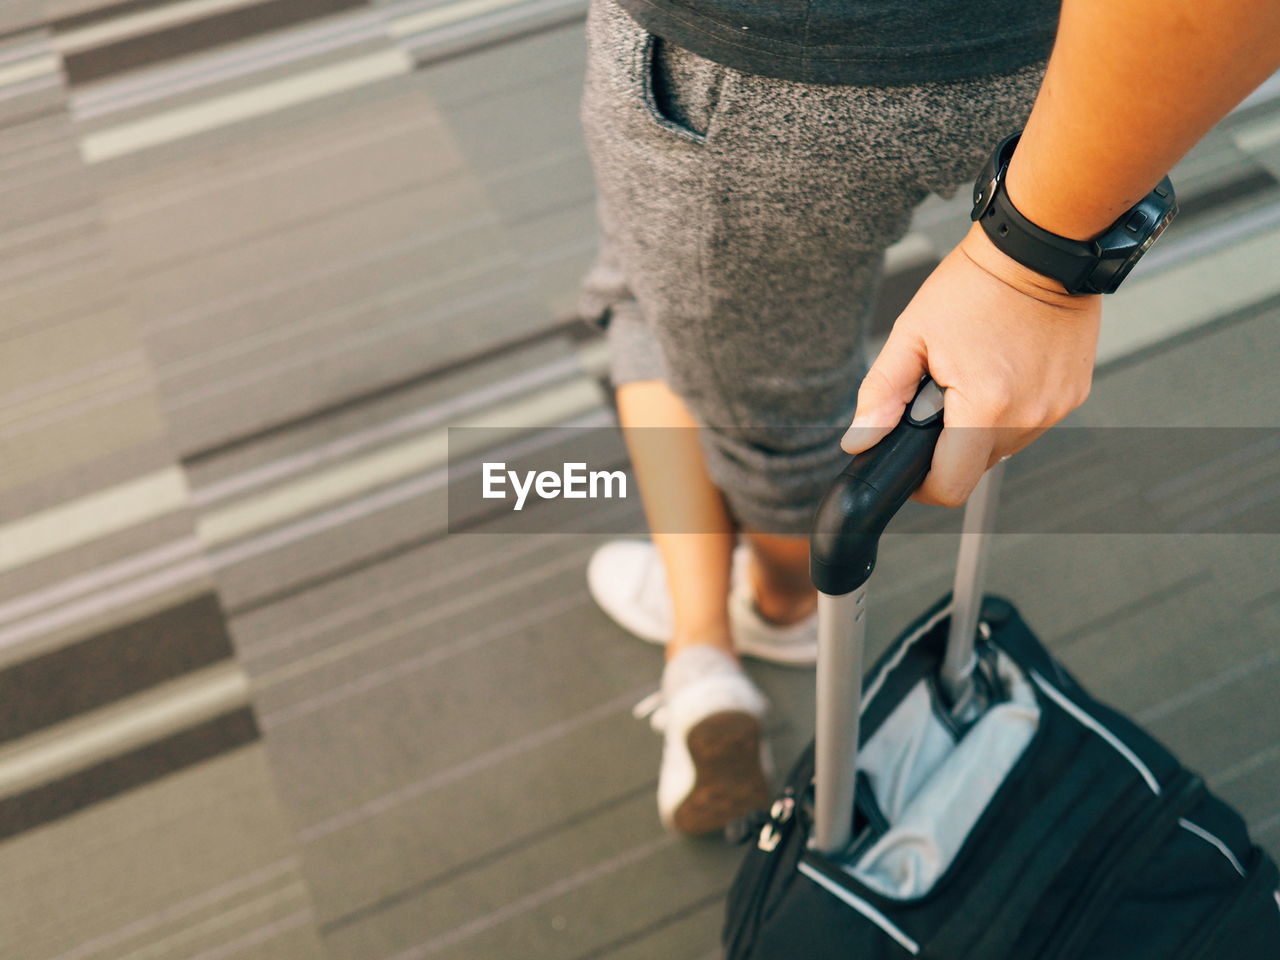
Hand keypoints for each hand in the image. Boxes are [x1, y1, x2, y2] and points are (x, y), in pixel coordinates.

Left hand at [840, 222, 1101, 505]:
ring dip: (980, 425)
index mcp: (986, 407)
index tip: (909, 465)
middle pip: (975, 467)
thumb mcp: (912, 335)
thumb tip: (859, 440)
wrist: (1041, 247)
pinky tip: (1002, 368)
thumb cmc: (978, 284)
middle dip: (948, 444)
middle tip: (940, 394)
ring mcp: (1055, 408)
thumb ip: (881, 393)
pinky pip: (1029, 423)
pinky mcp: (1073, 396)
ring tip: (973, 373)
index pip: (950, 487)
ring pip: (1002, 447)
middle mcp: (1028, 417)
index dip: (921, 484)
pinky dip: (1009, 408)